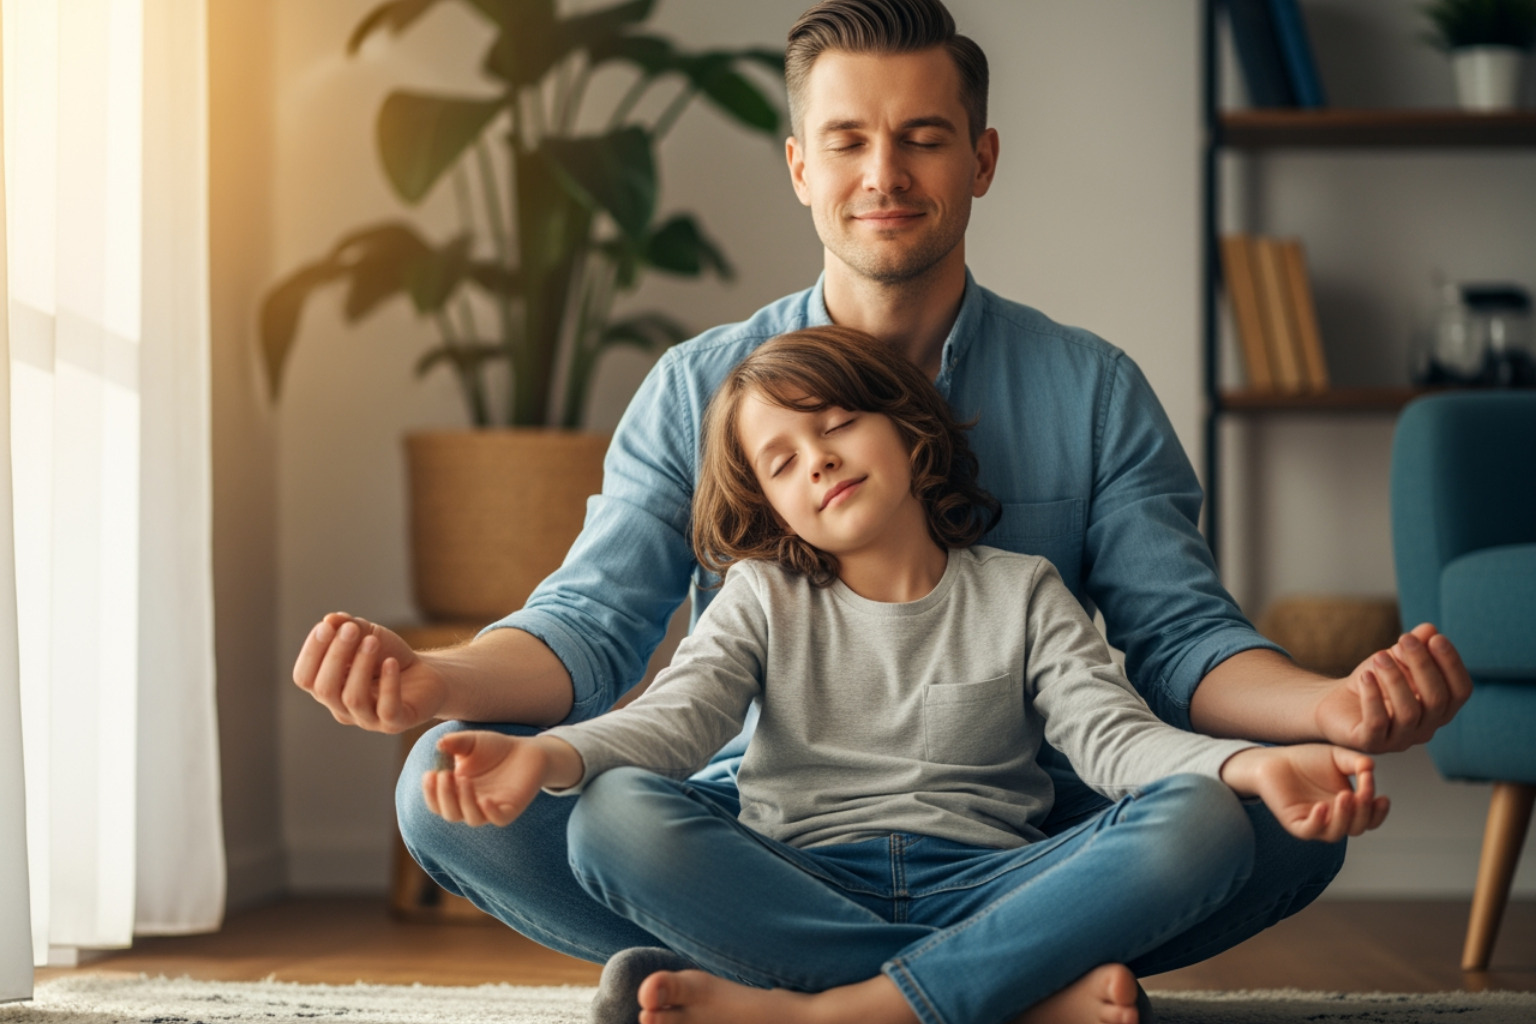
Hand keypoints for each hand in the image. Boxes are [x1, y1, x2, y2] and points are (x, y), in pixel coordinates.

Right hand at [292, 612, 447, 732]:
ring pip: (353, 698)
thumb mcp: (369, 635)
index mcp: (328, 689)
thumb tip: (330, 619)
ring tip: (373, 640)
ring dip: (361, 666)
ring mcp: (368, 719)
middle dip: (336, 655)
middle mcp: (342, 709)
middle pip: (325, 689)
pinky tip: (390, 662)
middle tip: (352, 629)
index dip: (311, 653)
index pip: (304, 678)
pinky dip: (388, 684)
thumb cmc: (389, 656)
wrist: (427, 674)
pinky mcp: (395, 723)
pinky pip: (387, 708)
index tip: (326, 626)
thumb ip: (349, 626)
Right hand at [422, 731, 551, 827]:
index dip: (430, 792)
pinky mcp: (510, 809)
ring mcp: (491, 808)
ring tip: (465, 780)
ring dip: (464, 802)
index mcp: (456, 792)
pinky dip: (490, 812)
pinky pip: (499, 819)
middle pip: (450, 814)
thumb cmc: (495, 748)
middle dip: (444, 796)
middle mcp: (471, 804)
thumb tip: (439, 745)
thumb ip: (455, 742)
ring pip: (472, 819)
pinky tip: (485, 799)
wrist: (526, 750)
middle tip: (444, 775)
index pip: (436, 802)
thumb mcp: (472, 742)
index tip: (430, 773)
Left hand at [1223, 744, 1388, 841]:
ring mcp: (1315, 822)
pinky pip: (1309, 831)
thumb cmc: (1306, 760)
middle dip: (1363, 812)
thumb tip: (1371, 767)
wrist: (1274, 759)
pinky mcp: (1295, 823)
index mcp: (1348, 806)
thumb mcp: (1337, 757)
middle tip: (1361, 793)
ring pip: (1335, 833)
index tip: (1381, 796)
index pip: (1370, 818)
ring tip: (1345, 796)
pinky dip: (1318, 822)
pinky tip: (1322, 806)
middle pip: (1357, 828)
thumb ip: (1356, 761)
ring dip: (1344, 817)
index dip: (1378, 812)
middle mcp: (1333, 818)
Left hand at [1313, 623, 1471, 753]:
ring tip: (1379, 656)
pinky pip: (1378, 722)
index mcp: (1439, 710)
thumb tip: (1430, 629)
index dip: (1452, 665)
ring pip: (1409, 712)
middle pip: (1436, 699)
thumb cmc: (1372, 681)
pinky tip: (1365, 676)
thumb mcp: (1394, 659)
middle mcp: (1426, 729)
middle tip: (1404, 639)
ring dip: (1395, 679)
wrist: (1334, 703)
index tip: (1436, 638)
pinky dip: (1372, 696)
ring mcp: (1399, 740)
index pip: (1460, 691)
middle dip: (1422, 665)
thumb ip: (1415, 647)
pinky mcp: (1371, 743)